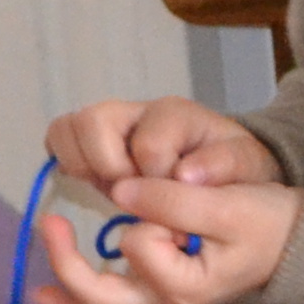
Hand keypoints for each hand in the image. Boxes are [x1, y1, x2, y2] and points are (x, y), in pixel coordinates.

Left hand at [28, 176, 299, 303]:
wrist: (298, 242)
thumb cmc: (268, 223)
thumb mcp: (228, 206)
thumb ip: (173, 200)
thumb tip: (121, 192)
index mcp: (184, 284)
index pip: (138, 243)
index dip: (150, 212)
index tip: (182, 202)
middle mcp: (168, 300)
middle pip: (102, 302)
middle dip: (68, 265)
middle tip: (51, 224)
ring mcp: (163, 301)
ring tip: (39, 294)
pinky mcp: (163, 293)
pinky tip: (60, 295)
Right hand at [44, 95, 273, 194]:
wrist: (223, 166)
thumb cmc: (233, 166)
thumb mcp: (247, 165)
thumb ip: (224, 164)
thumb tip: (184, 174)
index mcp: (176, 113)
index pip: (148, 146)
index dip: (156, 180)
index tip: (175, 193)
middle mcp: (136, 110)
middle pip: (92, 121)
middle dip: (111, 168)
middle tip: (137, 191)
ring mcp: (108, 121)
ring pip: (66, 128)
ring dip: (86, 167)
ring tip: (120, 187)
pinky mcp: (89, 138)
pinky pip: (56, 140)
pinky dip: (71, 166)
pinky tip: (102, 182)